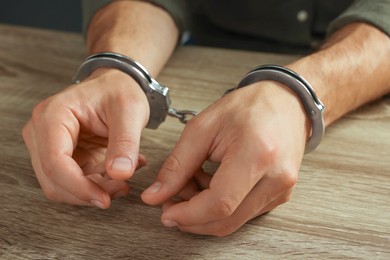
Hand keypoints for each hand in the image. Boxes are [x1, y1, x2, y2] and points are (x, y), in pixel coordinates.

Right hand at [23, 69, 148, 207]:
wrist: (117, 85)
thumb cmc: (119, 91)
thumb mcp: (130, 111)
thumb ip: (125, 142)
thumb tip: (120, 174)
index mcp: (53, 115)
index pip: (54, 162)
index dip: (79, 187)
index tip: (105, 199)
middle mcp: (42, 131)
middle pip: (54, 180)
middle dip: (88, 192)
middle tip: (122, 188)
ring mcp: (48, 145)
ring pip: (62, 186)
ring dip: (93, 191)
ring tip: (123, 181)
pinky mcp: (61, 156)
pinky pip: (73, 182)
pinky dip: (95, 186)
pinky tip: (118, 176)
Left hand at [142, 81, 309, 235]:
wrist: (286, 102)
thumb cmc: (247, 107)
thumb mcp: (203, 128)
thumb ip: (177, 165)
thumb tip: (155, 196)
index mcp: (257, 154)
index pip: (220, 203)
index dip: (188, 215)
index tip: (165, 212)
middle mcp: (276, 178)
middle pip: (226, 220)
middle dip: (192, 217)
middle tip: (171, 199)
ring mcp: (282, 190)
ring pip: (233, 221)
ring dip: (205, 211)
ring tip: (191, 183)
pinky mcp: (280, 195)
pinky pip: (244, 213)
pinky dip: (220, 206)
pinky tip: (210, 183)